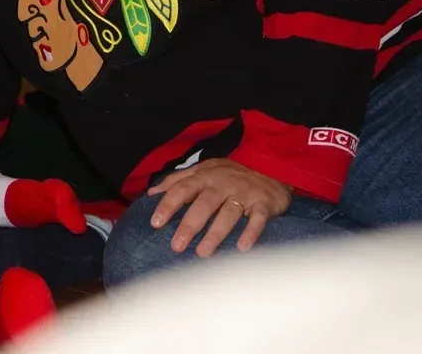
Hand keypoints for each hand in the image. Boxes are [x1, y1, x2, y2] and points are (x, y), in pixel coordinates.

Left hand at [147, 158, 292, 256]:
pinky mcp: (263, 203)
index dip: (168, 205)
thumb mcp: (202, 170)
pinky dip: (250, 233)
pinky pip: (257, 219)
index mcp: (205, 176)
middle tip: (177, 245)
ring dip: (215, 234)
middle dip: (189, 225)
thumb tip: (152, 192)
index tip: (155, 223)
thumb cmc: (229, 174)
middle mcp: (222, 184)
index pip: (182, 189)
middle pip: (203, 205)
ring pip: (228, 214)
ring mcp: (243, 193)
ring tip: (202, 253)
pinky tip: (241, 248)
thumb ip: (177, 180)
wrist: (270, 168)